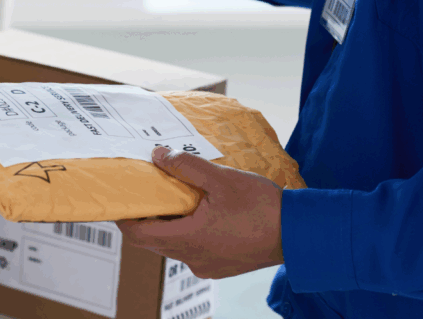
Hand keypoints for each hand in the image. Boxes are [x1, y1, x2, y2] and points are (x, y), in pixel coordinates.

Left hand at [116, 147, 283, 278]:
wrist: (301, 234)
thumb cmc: (264, 208)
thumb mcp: (222, 179)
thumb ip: (187, 166)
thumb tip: (158, 156)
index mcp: (188, 239)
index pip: (139, 234)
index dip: (125, 217)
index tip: (122, 200)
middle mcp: (193, 258)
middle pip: (154, 240)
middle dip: (148, 216)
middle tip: (149, 190)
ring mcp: (207, 265)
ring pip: (175, 244)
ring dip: (171, 222)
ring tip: (177, 195)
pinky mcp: (221, 265)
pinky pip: (194, 248)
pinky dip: (189, 230)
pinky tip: (201, 210)